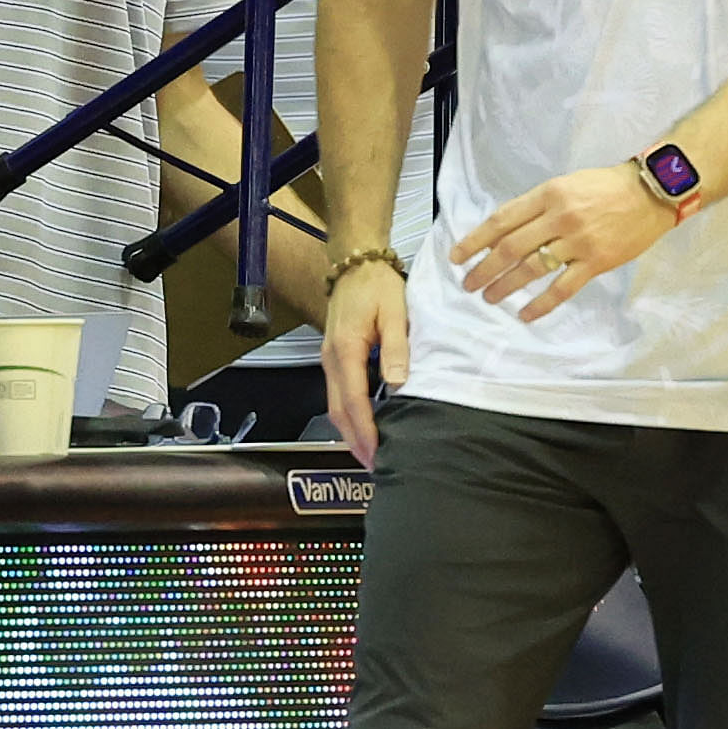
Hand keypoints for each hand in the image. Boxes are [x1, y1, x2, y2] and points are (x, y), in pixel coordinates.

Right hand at [321, 253, 408, 459]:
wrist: (355, 262)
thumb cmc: (376, 284)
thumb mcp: (395, 312)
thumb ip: (397, 347)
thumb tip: (397, 382)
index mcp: (346, 349)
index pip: (354, 400)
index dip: (366, 431)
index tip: (377, 453)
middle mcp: (332, 358)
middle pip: (339, 410)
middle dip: (355, 441)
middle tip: (375, 466)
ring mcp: (330, 358)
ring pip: (335, 405)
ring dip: (350, 432)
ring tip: (370, 455)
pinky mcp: (334, 357)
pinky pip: (338, 394)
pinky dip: (349, 416)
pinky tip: (363, 427)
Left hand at [452, 161, 672, 320]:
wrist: (651, 192)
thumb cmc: (606, 186)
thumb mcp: (566, 185)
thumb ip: (537, 207)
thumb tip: (504, 234)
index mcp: (548, 194)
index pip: (502, 220)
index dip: (475, 240)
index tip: (457, 257)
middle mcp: (559, 217)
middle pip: (510, 248)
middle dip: (484, 269)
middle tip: (468, 284)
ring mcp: (578, 241)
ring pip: (531, 269)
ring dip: (505, 286)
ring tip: (490, 298)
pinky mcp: (596, 262)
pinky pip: (562, 288)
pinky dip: (540, 304)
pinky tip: (524, 314)